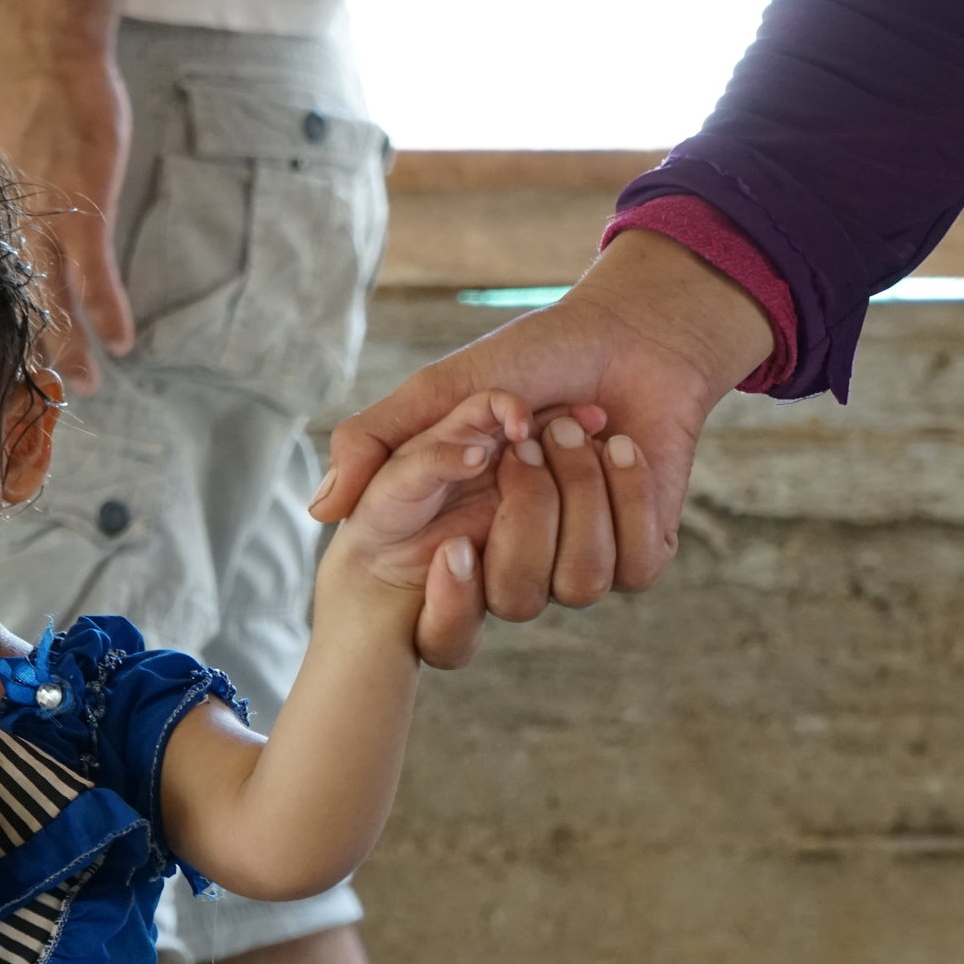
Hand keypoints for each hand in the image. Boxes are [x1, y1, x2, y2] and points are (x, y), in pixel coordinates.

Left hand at [0, 49, 135, 395]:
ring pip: (54, 303)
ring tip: (86, 385)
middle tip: (42, 395)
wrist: (48, 57)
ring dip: (71, 350)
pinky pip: (95, 277)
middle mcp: (6, 231)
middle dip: (30, 356)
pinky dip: (109, 311)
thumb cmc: (25, 94)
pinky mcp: (83, 212)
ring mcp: (44, 224)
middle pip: (14, 307)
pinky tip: (122, 341)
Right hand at [314, 229, 773, 663]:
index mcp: (466, 537)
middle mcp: (521, 560)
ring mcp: (582, 560)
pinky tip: (621, 444)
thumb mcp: (440, 390)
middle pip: (516, 599)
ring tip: (576, 428)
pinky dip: (626, 493)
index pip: (447, 632)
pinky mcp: (640, 549)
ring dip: (580, 494)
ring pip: (578, 585)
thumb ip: (375, 441)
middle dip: (525, 511)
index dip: (450, 612)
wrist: (625, 332)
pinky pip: (633, 565)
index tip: (454, 548)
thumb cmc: (532, 360)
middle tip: (530, 440)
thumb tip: (323, 510)